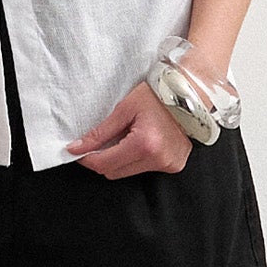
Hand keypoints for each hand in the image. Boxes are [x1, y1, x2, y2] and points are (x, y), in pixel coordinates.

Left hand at [64, 80, 193, 178]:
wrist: (189, 94)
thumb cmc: (158, 96)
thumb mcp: (124, 109)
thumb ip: (99, 132)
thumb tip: (76, 148)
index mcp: (144, 145)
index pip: (104, 164)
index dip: (86, 158)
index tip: (77, 150)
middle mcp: (157, 159)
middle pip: (114, 172)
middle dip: (103, 158)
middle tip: (102, 140)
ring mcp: (167, 165)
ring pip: (128, 172)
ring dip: (120, 159)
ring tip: (128, 136)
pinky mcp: (173, 166)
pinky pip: (144, 169)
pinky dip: (136, 158)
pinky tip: (143, 142)